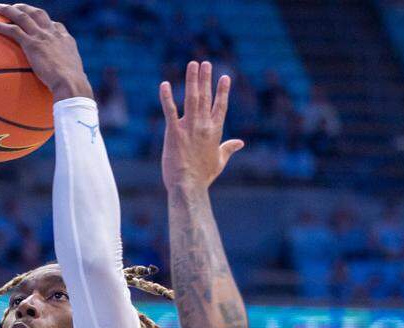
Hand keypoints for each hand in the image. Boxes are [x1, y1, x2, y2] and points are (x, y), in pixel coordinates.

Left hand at [0, 5, 90, 100]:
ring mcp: (42, 36)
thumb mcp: (72, 78)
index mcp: (65, 39)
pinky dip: (0, 25)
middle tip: (15, 8)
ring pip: (22, 15)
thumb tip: (62, 90)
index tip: (39, 24)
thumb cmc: (72, 87)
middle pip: (37, 13)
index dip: (45, 23)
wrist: (71, 83)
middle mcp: (53, 32)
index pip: (54, 26)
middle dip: (25, 8)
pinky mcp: (32, 43)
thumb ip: (65, 77)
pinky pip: (12, 30)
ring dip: (8, 10)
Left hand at [159, 62, 243, 194]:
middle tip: (205, 63)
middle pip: (206, 97)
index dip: (222, 91)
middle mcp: (203, 126)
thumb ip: (229, 148)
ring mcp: (188, 128)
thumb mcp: (220, 161)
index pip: (220, 106)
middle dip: (206, 79)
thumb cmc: (203, 177)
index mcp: (215, 132)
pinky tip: (163, 84)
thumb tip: (240, 143)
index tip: (225, 77)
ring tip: (192, 65)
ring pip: (191, 98)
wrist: (188, 187)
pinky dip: (166, 97)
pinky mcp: (174, 133)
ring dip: (192, 80)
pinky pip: (170, 111)